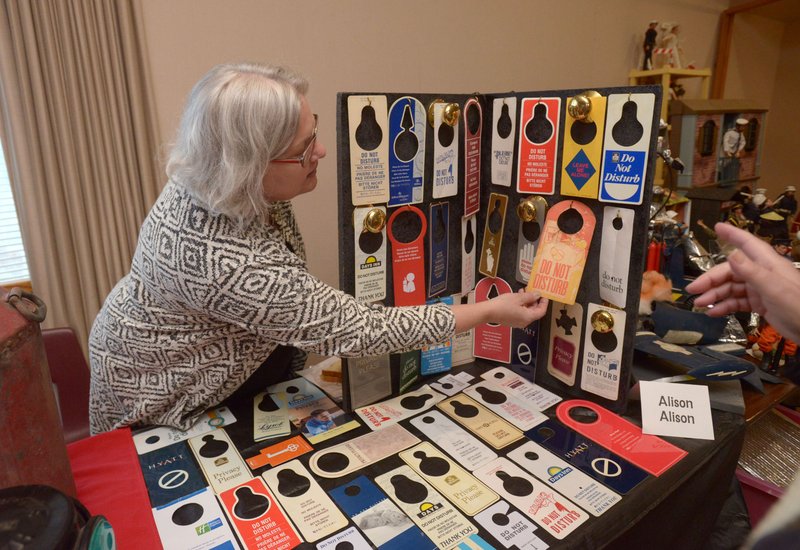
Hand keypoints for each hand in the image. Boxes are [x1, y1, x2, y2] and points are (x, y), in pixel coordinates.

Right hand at [487, 289, 548, 328]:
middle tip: (532, 290)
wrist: (488, 312)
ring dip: (527, 301)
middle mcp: (524, 322)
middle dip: (534, 300)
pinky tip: (516, 297)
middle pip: (534, 311)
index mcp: (528, 317)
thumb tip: (538, 295)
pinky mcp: (511, 320)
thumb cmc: (503, 304)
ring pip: (527, 311)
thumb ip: (530, 296)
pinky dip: (521, 305)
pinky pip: (520, 312)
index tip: (544, 294)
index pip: (541, 311)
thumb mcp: (518, 298)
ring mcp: (517, 322)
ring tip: (523, 291)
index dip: (544, 302)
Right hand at [685, 223, 799, 341]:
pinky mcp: (760, 304)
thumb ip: (751, 271)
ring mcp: (760, 289)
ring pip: (732, 287)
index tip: (716, 227)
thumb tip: (730, 253)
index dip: (732, 234)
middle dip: (711, 279)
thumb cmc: (797, 305)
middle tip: (692, 290)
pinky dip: (725, 306)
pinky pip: (738, 302)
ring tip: (698, 304)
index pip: (746, 243)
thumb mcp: (773, 288)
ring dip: (715, 294)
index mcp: (766, 263)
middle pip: (731, 271)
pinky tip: (713, 312)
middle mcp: (761, 273)